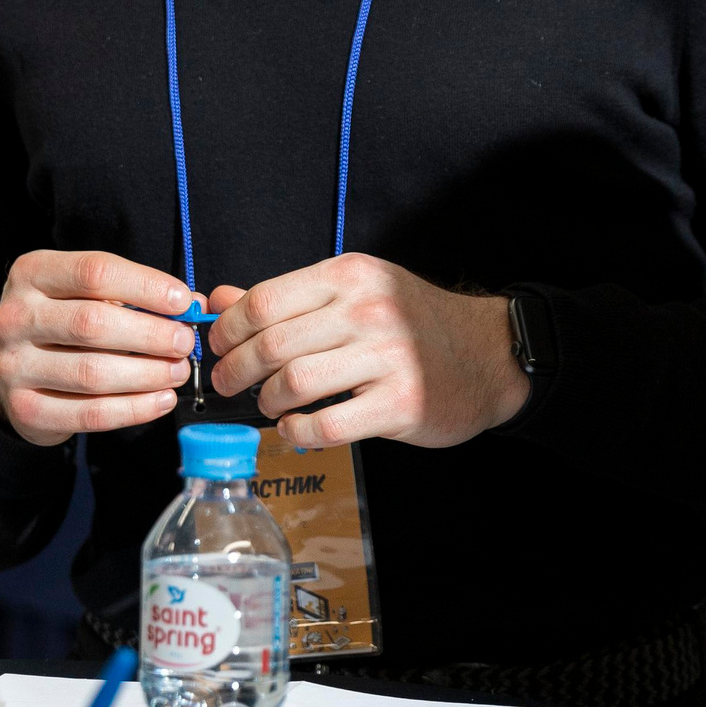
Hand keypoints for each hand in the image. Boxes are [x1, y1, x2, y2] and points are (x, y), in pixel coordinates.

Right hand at [0, 250, 195, 446]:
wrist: (15, 367)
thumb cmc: (63, 321)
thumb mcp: (86, 294)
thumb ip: (134, 295)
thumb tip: (193, 305)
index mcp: (32, 274)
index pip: (94, 272)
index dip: (145, 286)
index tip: (182, 302)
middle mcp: (15, 317)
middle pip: (93, 323)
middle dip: (151, 334)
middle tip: (185, 342)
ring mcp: (14, 365)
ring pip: (93, 372)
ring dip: (147, 374)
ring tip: (178, 371)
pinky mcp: (25, 409)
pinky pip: (90, 413)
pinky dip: (135, 409)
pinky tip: (162, 399)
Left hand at [203, 254, 529, 448]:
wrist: (489, 354)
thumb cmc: (413, 323)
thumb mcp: (355, 291)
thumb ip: (286, 298)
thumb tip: (216, 300)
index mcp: (351, 275)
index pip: (264, 301)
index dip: (227, 329)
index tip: (217, 347)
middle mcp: (368, 310)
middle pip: (272, 344)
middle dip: (236, 371)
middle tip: (229, 384)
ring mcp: (388, 357)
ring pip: (294, 382)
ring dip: (266, 401)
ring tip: (268, 405)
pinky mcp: (402, 403)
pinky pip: (329, 424)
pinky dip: (298, 431)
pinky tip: (295, 428)